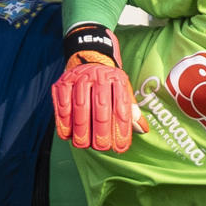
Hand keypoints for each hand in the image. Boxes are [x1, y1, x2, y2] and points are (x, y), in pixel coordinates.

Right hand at [51, 30, 147, 153]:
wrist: (88, 58)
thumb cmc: (108, 83)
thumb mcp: (123, 91)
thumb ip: (131, 111)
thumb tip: (142, 130)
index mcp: (117, 79)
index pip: (121, 107)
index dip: (121, 130)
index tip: (121, 147)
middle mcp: (99, 76)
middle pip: (101, 108)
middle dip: (101, 131)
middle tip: (102, 148)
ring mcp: (79, 78)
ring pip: (81, 107)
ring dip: (81, 129)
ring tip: (83, 145)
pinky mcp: (63, 82)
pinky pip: (63, 103)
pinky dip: (64, 120)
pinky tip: (67, 134)